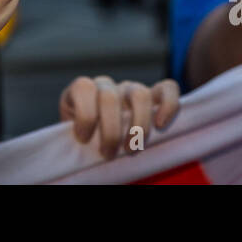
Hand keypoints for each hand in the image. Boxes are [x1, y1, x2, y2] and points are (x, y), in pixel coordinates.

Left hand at [60, 75, 180, 158]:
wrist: (98, 136)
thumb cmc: (85, 140)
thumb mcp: (73, 137)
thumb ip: (77, 139)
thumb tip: (83, 156)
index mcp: (82, 90)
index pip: (84, 87)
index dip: (85, 114)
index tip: (84, 139)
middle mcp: (107, 85)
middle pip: (110, 97)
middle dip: (110, 132)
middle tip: (108, 155)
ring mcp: (130, 88)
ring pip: (140, 94)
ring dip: (137, 128)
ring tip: (131, 150)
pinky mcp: (153, 96)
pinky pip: (168, 88)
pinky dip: (168, 105)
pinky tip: (161, 125)